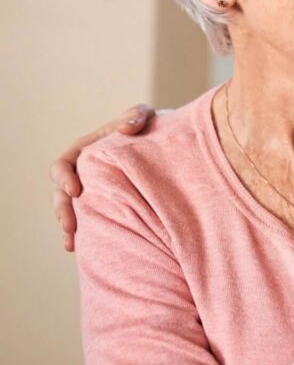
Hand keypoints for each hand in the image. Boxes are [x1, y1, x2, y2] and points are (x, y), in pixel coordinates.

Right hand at [50, 104, 155, 251]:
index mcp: (84, 150)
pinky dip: (81, 233)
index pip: (63, 165)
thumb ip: (135, 117)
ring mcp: (90, 189)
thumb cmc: (149, 126)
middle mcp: (82, 172)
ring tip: (71, 242)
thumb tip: (125, 129)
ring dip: (68, 226)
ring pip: (69, 209)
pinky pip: (86, 218)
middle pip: (60, 193)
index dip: (64, 178)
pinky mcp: (101, 203)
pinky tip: (78, 248)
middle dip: (62, 209)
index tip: (76, 192)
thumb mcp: (144, 116)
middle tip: (70, 226)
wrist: (162, 142)